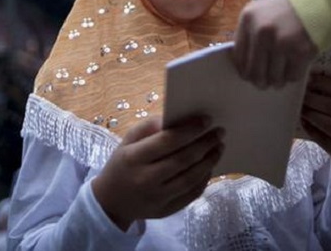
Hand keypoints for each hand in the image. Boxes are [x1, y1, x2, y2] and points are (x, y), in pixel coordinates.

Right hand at [91, 116, 223, 230]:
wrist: (111, 202)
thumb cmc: (122, 165)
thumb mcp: (127, 141)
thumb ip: (148, 127)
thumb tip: (176, 119)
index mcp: (134, 158)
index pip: (167, 141)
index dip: (190, 130)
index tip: (207, 120)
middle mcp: (145, 179)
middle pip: (182, 160)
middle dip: (204, 144)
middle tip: (219, 132)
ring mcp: (157, 198)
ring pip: (190, 179)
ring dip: (209, 161)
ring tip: (219, 147)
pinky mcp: (166, 211)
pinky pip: (191, 194)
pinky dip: (203, 179)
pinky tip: (209, 166)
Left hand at [232, 0, 317, 88]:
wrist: (318, 0)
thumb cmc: (287, 9)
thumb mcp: (260, 13)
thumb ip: (249, 35)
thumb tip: (244, 65)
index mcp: (248, 19)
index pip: (238, 57)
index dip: (245, 70)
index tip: (250, 75)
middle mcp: (261, 31)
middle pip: (254, 72)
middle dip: (260, 81)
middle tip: (265, 83)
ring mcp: (281, 42)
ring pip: (273, 78)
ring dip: (278, 81)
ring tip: (282, 76)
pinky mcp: (300, 51)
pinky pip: (292, 76)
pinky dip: (293, 76)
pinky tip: (295, 67)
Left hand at [300, 74, 330, 173]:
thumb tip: (313, 81)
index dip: (323, 83)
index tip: (308, 78)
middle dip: (314, 99)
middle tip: (299, 94)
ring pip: (330, 125)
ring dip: (311, 115)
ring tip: (300, 108)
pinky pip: (325, 142)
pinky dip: (312, 131)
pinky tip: (304, 123)